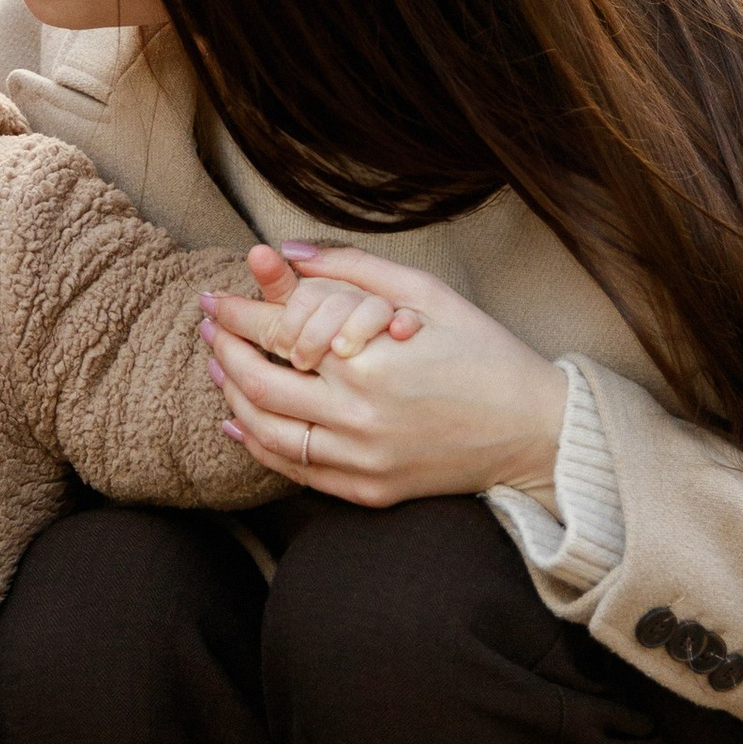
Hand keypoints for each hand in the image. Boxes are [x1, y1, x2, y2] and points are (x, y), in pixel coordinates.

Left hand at [202, 249, 569, 508]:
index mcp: (369, 359)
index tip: (215, 296)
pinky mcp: (369, 491)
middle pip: (258, 383)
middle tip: (211, 327)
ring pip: (267, 432)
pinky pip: (295, 471)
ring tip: (219, 369)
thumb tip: (283, 252)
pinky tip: (240, 424)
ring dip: (232, 397)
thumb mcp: (426, 293)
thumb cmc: (483, 352)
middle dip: (224, 351)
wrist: (532, 431)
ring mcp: (362, 460)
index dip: (238, 311)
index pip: (277, 331)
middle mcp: (358, 415)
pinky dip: (258, 446)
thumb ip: (351, 268)